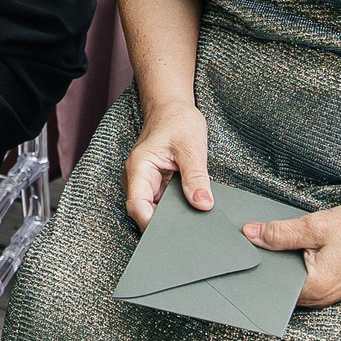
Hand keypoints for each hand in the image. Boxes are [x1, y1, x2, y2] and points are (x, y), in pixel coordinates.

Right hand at [122, 98, 213, 229]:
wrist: (172, 107)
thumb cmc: (178, 120)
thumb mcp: (192, 147)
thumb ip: (196, 176)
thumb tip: (203, 204)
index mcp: (139, 168)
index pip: (137, 206)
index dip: (152, 224)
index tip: (175, 232)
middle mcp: (137, 178)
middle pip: (144, 213)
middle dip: (165, 224)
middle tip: (191, 230)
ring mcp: (145, 183)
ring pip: (155, 210)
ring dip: (172, 216)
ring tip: (194, 218)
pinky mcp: (156, 184)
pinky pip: (163, 203)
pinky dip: (176, 208)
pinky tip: (192, 208)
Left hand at [243, 201, 340, 307]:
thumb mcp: (316, 226)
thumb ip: (281, 233)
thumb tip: (250, 234)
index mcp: (312, 287)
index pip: (270, 284)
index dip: (253, 267)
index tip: (238, 254)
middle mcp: (319, 297)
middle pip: (279, 284)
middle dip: (265, 263)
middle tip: (248, 242)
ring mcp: (327, 293)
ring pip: (291, 281)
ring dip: (280, 263)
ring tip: (266, 240)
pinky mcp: (332, 284)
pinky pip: (304, 278)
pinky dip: (294, 263)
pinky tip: (288, 246)